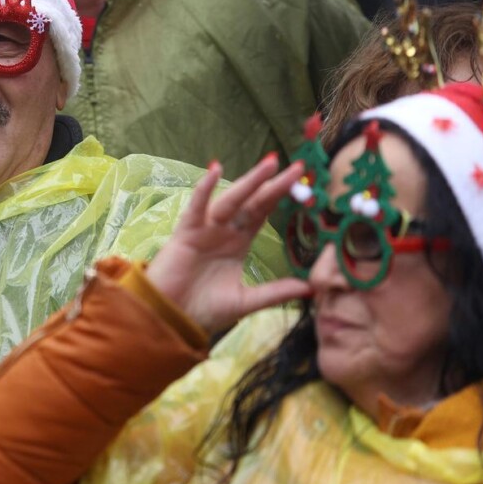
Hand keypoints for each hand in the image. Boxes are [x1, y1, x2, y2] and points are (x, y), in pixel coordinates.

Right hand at [146, 156, 311, 335]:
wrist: (170, 319)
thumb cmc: (203, 309)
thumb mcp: (246, 301)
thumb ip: (276, 292)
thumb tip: (311, 288)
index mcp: (238, 242)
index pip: (263, 212)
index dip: (281, 196)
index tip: (303, 181)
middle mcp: (224, 230)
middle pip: (253, 201)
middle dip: (274, 183)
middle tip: (298, 166)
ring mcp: (205, 228)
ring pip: (232, 200)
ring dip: (250, 181)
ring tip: (270, 164)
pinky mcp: (186, 232)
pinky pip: (197, 207)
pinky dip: (205, 189)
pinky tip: (215, 170)